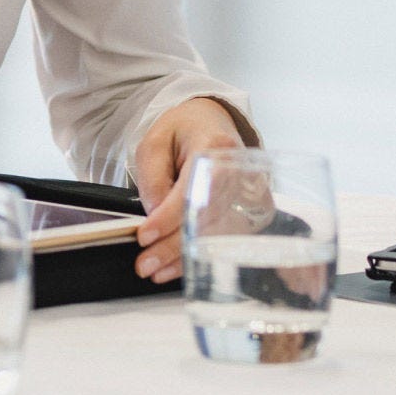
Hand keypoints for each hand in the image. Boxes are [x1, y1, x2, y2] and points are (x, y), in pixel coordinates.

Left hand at [132, 98, 246, 282]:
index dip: (167, 218)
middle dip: (172, 247)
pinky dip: (199, 254)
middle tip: (145, 265)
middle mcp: (239, 173)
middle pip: (205, 219)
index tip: (144, 236)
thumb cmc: (182, 131)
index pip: (192, 190)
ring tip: (155, 271)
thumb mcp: (154, 143)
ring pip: (215, 235)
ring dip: (184, 258)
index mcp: (215, 147)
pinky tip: (177, 267)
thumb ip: (153, 178)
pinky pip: (224, 239)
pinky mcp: (250, 211)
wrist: (213, 123)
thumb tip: (154, 216)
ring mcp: (249, 194)